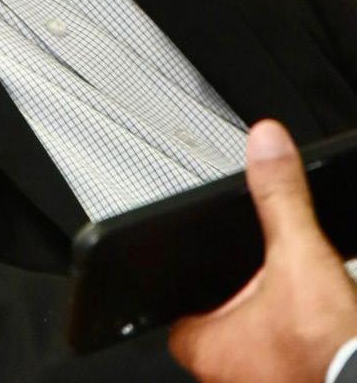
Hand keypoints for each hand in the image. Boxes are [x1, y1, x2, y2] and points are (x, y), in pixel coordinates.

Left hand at [168, 119, 356, 382]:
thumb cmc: (329, 353)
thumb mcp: (300, 255)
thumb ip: (280, 199)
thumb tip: (265, 144)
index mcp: (207, 345)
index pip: (172, 312)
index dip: (186, 286)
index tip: (198, 267)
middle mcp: (226, 378)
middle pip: (214, 330)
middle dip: (237, 305)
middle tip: (260, 284)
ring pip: (250, 354)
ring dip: (268, 331)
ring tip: (292, 308)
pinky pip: (284, 368)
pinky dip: (295, 351)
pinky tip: (316, 334)